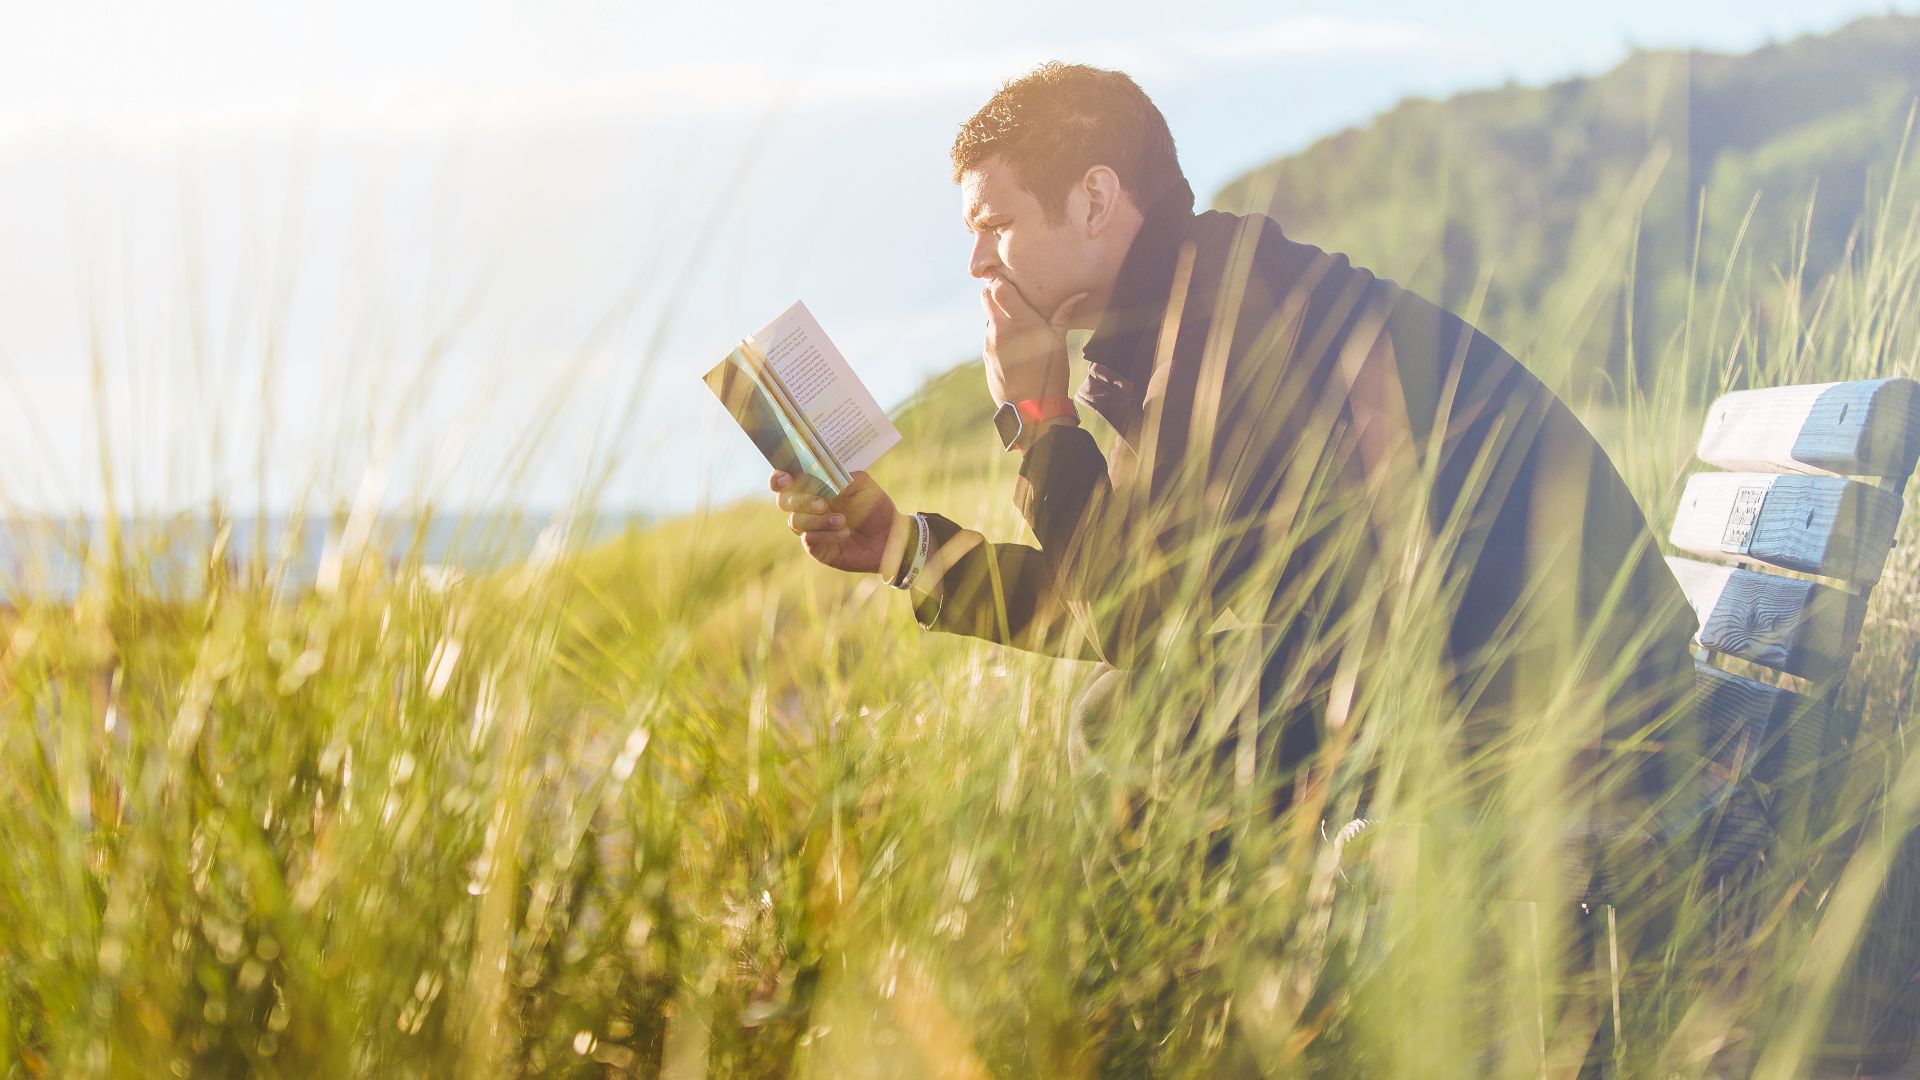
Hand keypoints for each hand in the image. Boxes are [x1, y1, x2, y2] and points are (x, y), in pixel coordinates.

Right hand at [769, 469, 899, 575]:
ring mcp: (810, 528)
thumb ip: (839, 474)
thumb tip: (819, 470)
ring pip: (795, 522)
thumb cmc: (874, 506)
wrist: (890, 536)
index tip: (786, 478)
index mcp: (813, 487)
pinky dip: (826, 535)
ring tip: (843, 520)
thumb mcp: (861, 483)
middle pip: (784, 502)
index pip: (785, 480)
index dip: (778, 479)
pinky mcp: (816, 548)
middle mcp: (806, 507)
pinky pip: (808, 540)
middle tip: (823, 503)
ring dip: (818, 520)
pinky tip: (844, 533)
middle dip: (800, 501)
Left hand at [981, 276, 1086, 404]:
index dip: (1002, 280)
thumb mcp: (1059, 342)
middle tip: (1012, 296)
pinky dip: (998, 334)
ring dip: (998, 315)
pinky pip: (990, 337)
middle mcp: (1000, 330)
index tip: (1011, 279)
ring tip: (1017, 323)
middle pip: (986, 297)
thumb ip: (1063, 315)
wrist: (1032, 410)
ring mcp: (990, 344)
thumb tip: (1079, 294)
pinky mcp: (986, 357)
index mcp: (1020, 322)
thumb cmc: (1051, 374)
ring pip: (988, 318)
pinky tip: (1014, 344)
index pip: (998, 288)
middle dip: (996, 293)